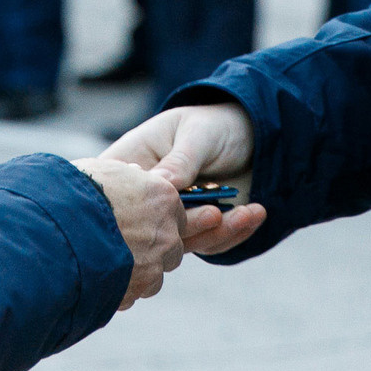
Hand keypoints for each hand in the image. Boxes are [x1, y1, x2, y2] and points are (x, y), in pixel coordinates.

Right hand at [72, 157, 188, 309]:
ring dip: (139, 271)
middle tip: (123, 244)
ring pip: (155, 273)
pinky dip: (122, 289)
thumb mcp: (105, 171)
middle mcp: (166, 231)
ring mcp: (154, 263)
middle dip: (152, 248)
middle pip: (171, 246)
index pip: (175, 212)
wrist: (56, 229)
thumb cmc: (76, 192)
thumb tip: (134, 174)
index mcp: (163, 197)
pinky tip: (100, 277)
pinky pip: (135, 292)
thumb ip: (128, 177)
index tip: (137, 221)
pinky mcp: (137, 288)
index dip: (154, 218)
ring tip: (107, 262)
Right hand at [103, 99, 265, 257]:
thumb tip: (161, 185)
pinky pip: (210, 245)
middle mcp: (147, 196)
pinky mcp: (197, 232)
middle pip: (149, 224)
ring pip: (181, 243)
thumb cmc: (213, 126)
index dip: (126, 203)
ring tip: (245, 212)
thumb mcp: (197, 134)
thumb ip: (180, 160)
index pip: (115, 187)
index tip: (163, 203)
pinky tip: (254, 213)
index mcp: (134, 161)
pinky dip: (234, 233)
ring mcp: (171, 218)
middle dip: (186, 224)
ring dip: (217, 231)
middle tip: (215, 213)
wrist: (249, 139)